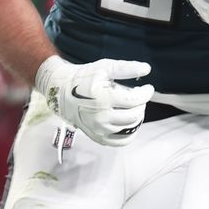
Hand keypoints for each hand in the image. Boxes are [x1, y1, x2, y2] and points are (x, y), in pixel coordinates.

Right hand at [34, 56, 152, 146]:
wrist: (61, 90)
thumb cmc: (84, 77)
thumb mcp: (104, 67)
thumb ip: (126, 68)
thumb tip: (147, 69)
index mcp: (102, 97)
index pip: (134, 100)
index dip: (146, 93)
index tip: (147, 88)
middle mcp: (100, 116)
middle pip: (134, 115)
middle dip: (141, 105)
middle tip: (138, 97)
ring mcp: (98, 128)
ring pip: (129, 127)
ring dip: (137, 117)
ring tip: (133, 107)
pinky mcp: (97, 136)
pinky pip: (120, 141)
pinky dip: (130, 134)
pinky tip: (130, 123)